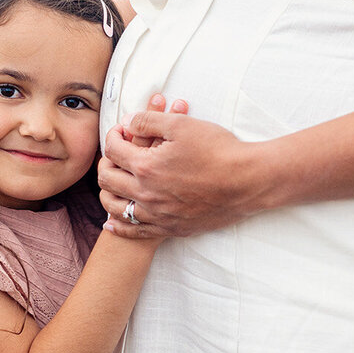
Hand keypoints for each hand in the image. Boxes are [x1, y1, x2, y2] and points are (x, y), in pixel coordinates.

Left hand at [98, 110, 263, 238]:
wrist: (248, 181)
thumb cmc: (219, 150)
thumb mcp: (182, 125)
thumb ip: (149, 121)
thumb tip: (128, 123)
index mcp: (146, 166)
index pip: (113, 150)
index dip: (113, 136)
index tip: (121, 131)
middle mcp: (147, 194)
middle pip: (108, 180)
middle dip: (106, 163)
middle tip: (115, 154)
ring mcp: (158, 214)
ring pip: (116, 208)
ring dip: (107, 193)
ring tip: (112, 183)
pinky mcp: (171, 227)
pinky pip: (135, 231)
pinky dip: (119, 226)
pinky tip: (113, 222)